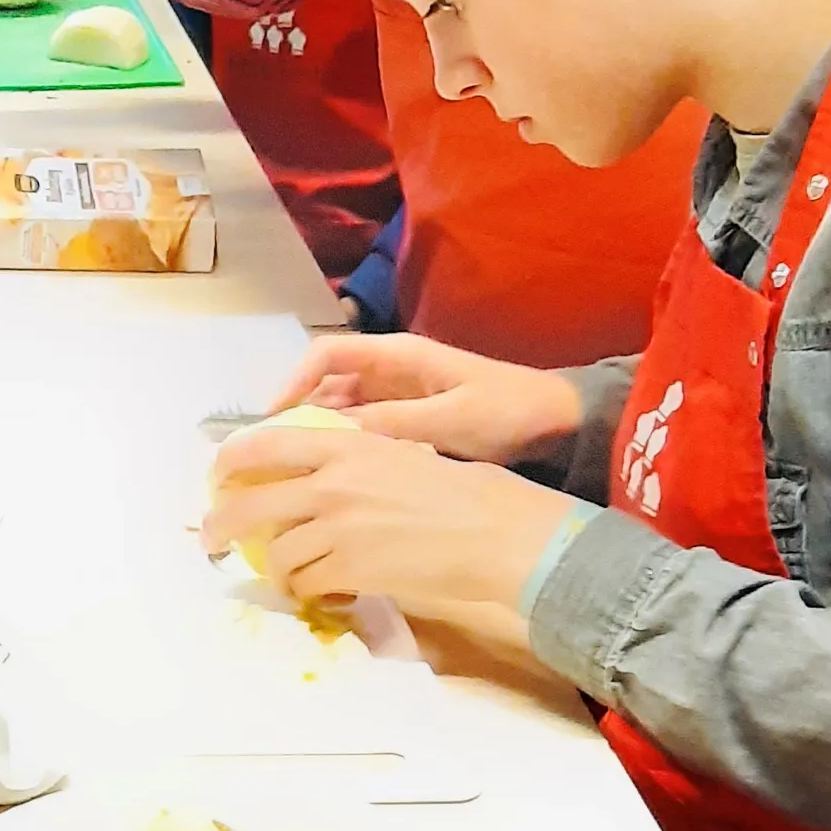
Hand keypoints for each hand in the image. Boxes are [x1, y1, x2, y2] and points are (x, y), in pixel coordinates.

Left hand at [202, 424, 576, 618]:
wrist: (499, 534)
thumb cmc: (465, 493)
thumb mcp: (402, 454)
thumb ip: (357, 461)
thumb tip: (322, 479)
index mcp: (345, 445)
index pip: (264, 443)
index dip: (229, 461)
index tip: (216, 477)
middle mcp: (331, 483)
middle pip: (248, 504)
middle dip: (220, 525)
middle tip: (212, 540)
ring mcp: (338, 527)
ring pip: (278, 553)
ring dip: (277, 571)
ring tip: (286, 580)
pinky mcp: (352, 569)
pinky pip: (309, 583)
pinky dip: (309, 592)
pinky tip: (323, 594)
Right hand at [271, 333, 584, 465]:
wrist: (557, 423)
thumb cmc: (506, 412)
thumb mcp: (449, 420)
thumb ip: (391, 425)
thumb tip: (333, 436)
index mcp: (398, 355)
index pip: (327, 354)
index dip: (294, 379)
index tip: (272, 416)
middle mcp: (390, 370)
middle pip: (327, 383)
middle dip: (297, 412)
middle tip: (274, 453)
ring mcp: (400, 395)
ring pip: (342, 408)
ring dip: (319, 432)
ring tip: (295, 470)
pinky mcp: (410, 419)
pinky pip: (364, 428)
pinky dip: (345, 446)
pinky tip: (335, 476)